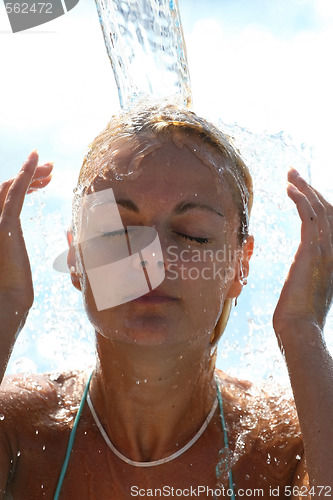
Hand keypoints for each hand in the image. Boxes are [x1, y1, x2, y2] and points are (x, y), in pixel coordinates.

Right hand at [0, 151, 52, 314]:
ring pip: (9, 186)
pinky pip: (14, 193)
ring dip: (31, 173)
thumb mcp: (12, 261)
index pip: (4, 196)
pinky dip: (25, 173)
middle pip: (6, 187)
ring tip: (52, 168)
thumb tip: (16, 247)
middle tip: (51, 169)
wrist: (7, 304)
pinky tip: (37, 160)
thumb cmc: (12, 291)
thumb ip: (10, 246)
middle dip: (30, 175)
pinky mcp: (4, 225)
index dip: (23, 183)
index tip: (44, 180)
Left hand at [273, 168, 332, 335]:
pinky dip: (301, 199)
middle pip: (329, 210)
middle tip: (295, 174)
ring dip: (305, 188)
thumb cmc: (299, 314)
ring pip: (319, 209)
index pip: (332, 221)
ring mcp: (328, 249)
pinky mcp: (313, 251)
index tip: (305, 189)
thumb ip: (312, 271)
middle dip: (312, 189)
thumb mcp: (310, 287)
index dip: (320, 202)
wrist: (300, 329)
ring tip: (290, 175)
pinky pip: (309, 216)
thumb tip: (306, 267)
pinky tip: (289, 189)